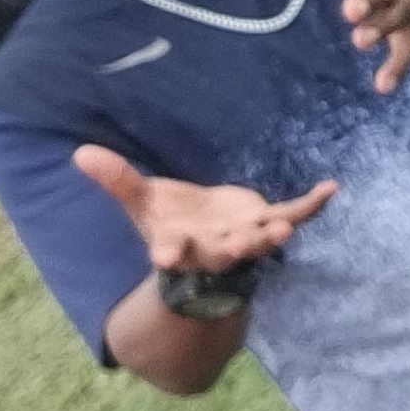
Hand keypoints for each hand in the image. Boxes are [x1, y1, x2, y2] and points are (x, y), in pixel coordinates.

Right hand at [72, 147, 334, 270]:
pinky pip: (293, 216)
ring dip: (269, 237)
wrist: (202, 235)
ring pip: (258, 241)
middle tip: (241, 244)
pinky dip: (311, 206)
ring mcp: (243, 238)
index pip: (172, 252)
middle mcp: (213, 248)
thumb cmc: (169, 219)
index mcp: (178, 245)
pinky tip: (330, 189)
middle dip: (232, 249)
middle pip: (221, 253)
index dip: (170, 255)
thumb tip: (78, 152)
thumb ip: (116, 180)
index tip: (165, 258)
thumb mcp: (141, 200)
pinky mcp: (266, 221)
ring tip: (281, 231)